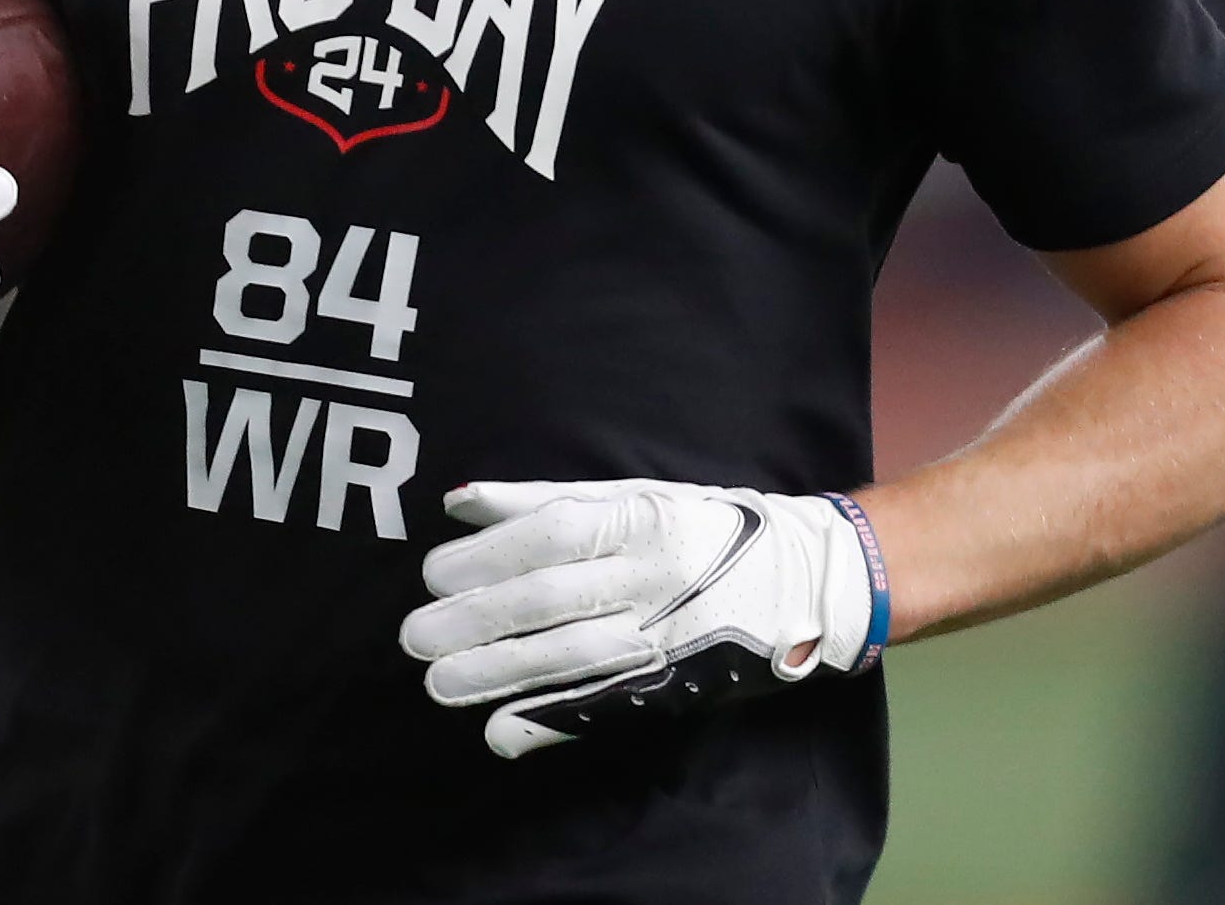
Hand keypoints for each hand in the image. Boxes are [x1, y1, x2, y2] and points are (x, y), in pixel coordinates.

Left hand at [398, 479, 886, 757]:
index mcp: (642, 518)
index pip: (549, 535)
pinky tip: (501, 731)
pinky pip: (606, 705)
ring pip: (570, 656)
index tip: (433, 575)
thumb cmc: (705, 526)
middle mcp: (654, 576)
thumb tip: (458, 500)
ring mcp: (668, 635)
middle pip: (550, 599)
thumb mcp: (635, 494)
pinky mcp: (676, 684)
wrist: (810, 577)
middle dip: (476, 620)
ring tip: (438, 684)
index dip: (486, 557)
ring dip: (497, 674)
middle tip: (414, 637)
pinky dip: (549, 719)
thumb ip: (545, 497)